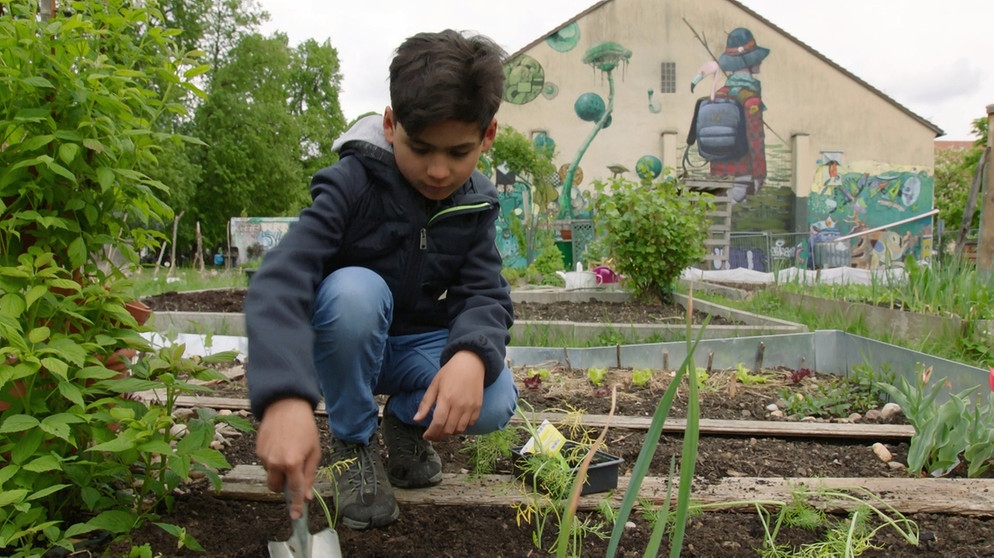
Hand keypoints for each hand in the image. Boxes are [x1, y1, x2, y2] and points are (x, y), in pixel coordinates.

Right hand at [256, 397, 320, 519]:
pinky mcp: (257, 451)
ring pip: (271, 474)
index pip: (293, 491)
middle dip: (283, 485)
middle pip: (276, 487)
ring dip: (279, 470)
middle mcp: (275, 462)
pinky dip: (273, 459)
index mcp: (292, 463)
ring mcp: (264, 457)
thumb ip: (309, 475)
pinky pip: (266, 463)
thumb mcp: (314, 452)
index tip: (296, 516)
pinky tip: (281, 444)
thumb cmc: (305, 428)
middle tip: (293, 471)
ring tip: (289, 449)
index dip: (296, 505)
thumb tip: (307, 496)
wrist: (285, 406)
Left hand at [415, 350, 483, 440]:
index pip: (438, 423)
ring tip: (443, 430)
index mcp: (446, 398)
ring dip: (450, 433)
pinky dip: (462, 427)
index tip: (425, 436)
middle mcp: (459, 405)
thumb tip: (416, 419)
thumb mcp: (434, 385)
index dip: (431, 433)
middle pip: (448, 430)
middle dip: (438, 436)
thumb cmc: (450, 372)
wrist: (471, 362)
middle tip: (433, 435)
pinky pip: (470, 424)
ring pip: (460, 429)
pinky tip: (455, 423)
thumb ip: (425, 403)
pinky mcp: (478, 406)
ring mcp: (470, 407)